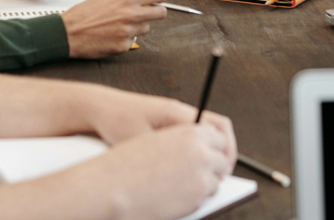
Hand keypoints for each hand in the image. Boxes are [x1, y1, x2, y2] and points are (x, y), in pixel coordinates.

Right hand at [62, 0, 167, 57]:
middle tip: (146, 13)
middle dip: (155, 12)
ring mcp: (129, 31)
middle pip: (161, 13)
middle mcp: (131, 14)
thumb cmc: (83, 14)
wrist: (67, 33)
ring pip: (145, 28)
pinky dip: (124, 39)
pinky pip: (132, 41)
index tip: (157, 0)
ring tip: (119, 25)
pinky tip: (111, 35)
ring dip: (137, 26)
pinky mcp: (124, 46)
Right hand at [69, 123, 234, 219]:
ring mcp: (200, 178)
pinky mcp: (195, 200)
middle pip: (223, 160)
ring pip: (217, 181)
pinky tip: (178, 193)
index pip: (220, 135)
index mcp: (190, 132)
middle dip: (216, 166)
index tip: (217, 151)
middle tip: (207, 169)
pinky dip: (197, 196)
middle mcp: (200, 153)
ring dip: (207, 182)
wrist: (110, 187)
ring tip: (187, 182)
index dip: (218, 145)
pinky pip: (206, 197)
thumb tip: (201, 149)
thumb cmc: (126, 161)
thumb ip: (181, 140)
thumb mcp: (155, 139)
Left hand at [81, 85, 236, 164]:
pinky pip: (191, 133)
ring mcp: (174, 115)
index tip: (225, 170)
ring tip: (205, 171)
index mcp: (178, 113)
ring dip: (210, 150)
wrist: (99, 108)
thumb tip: (191, 176)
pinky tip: (186, 164)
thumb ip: (168, 159)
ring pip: (205, 131)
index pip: (218, 126)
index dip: (227, 150)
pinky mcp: (166, 122)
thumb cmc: (117, 122)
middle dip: (224, 151)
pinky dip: (195, 148)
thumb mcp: (143, 144)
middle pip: (217, 127)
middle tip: (221, 174)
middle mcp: (180, 111)